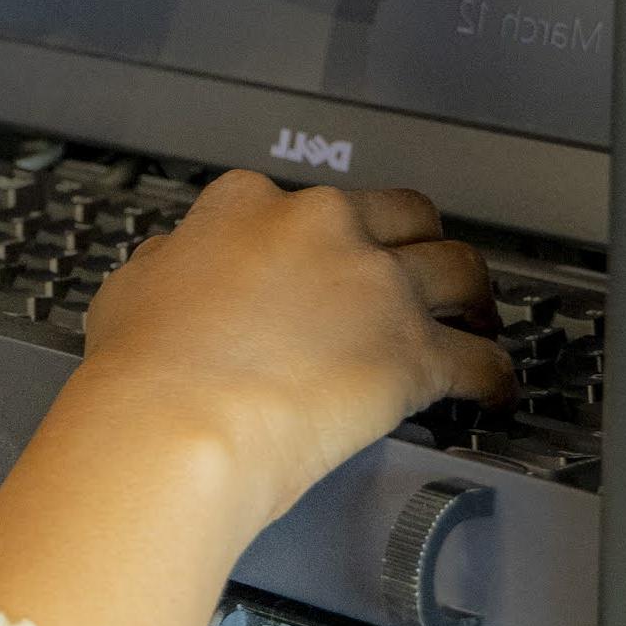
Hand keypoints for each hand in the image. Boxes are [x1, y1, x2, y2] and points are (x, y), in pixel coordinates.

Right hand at [0, 176, 510, 625]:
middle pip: (403, 214)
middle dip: (417, 242)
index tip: (323, 257)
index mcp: (249, 206)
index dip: (319, 234)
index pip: (302, 202)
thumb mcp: (132, 286)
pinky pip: (480, 360)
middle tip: (419, 271)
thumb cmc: (143, 369)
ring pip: (458, 269)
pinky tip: (493, 391)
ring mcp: (376, 286)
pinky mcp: (414, 352)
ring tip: (476, 318)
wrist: (176, 422)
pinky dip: (493, 377)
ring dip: (472, 296)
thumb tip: (181, 264)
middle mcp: (323, 228)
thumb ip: (173, 263)